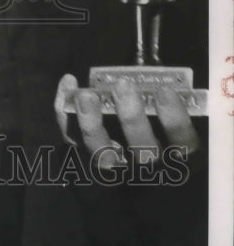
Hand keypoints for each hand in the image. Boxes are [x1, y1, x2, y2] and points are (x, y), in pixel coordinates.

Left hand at [54, 74, 199, 171]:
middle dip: (131, 116)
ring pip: (101, 153)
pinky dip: (65, 111)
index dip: (174, 119)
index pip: (181, 143)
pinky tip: (69, 82)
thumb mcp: (170, 121)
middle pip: (141, 149)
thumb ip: (167, 103)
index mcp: (175, 157)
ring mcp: (112, 166)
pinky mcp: (82, 158)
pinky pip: (71, 137)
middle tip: (122, 85)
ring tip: (86, 94)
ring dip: (92, 123)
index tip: (165, 90)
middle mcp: (145, 167)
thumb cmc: (156, 131)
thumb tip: (159, 78)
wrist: (124, 167)